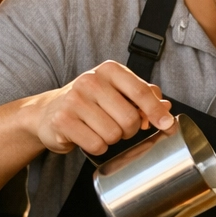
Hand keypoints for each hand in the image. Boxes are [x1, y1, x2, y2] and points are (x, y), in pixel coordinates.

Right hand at [29, 60, 173, 154]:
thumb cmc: (90, 102)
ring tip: (99, 129)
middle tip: (118, 126)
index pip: (141, 91)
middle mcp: (90, 80)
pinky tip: (88, 137)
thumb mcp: (116, 91)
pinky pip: (96, 144)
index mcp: (109, 70)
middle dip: (130, 130)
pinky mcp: (62, 120)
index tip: (167, 125)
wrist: (48, 111)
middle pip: (129, 118)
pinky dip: (97, 146)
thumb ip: (143, 97)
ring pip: (113, 134)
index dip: (157, 111)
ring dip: (112, 139)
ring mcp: (74, 100)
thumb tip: (166, 108)